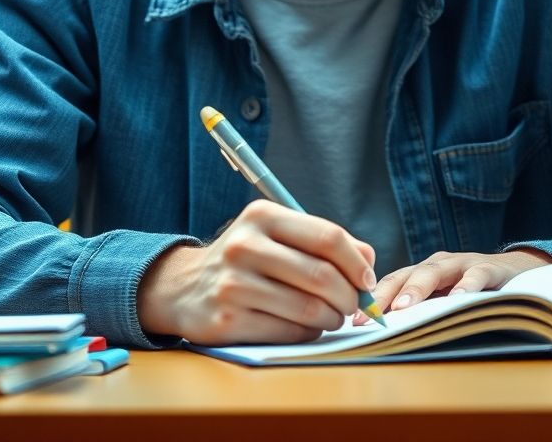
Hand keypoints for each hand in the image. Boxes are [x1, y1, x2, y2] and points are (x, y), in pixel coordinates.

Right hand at [137, 199, 375, 345]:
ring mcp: (234, 284)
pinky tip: (305, 327)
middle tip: (353, 304)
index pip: (327, 237)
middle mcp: (245, 245)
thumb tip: (368, 260)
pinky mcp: (228, 321)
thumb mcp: (276, 235)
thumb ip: (322, 241)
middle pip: (321, 276)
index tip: (367, 279)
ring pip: (309, 308)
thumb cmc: (246, 259)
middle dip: (348, 295)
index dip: (356, 262)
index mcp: (263, 216)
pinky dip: (308, 333)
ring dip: (331, 318)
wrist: (184, 287)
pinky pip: (288, 332)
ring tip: (330, 316)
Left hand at [352, 247, 551, 324]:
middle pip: (406, 275)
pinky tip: (458, 300)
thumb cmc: (472, 291)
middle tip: (371, 314)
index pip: (391, 282)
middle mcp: (437, 264)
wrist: (517, 271)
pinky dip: (466, 286)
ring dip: (417, 288)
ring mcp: (462, 264)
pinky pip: (476, 276)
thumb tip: (388, 337)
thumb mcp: (444, 299)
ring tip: (404, 307)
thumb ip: (421, 311)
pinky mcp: (489, 268)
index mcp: (422, 273)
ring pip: (435, 272)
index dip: (372, 300)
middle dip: (386, 295)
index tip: (354, 321)